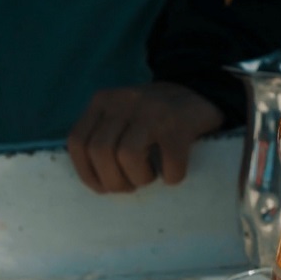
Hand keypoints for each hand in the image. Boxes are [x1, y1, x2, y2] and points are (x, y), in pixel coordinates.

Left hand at [67, 82, 224, 193]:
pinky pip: (169, 162)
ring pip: (127, 155)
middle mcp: (123, 101)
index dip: (87, 172)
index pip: (78, 141)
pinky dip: (172, 176)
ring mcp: (152, 111)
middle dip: (113, 180)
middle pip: (100, 151)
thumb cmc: (158, 117)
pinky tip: (174, 174)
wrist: (202, 92)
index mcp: (103, 101)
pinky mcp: (179, 124)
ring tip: (150, 178)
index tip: (103, 187)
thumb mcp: (123, 116)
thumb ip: (105, 135)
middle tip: (131, 186)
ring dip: (139, 178)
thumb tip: (96, 179)